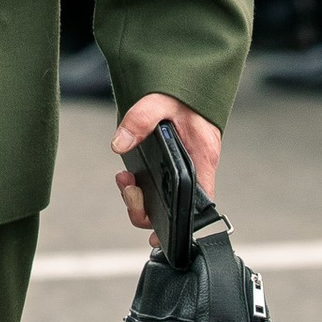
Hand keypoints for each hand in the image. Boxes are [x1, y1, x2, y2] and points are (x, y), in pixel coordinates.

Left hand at [111, 93, 221, 230]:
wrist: (186, 82)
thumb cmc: (182, 92)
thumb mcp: (161, 100)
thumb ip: (141, 119)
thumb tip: (119, 144)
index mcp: (203, 159)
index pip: (200, 205)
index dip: (181, 228)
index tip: (156, 238)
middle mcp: (195, 171)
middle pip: (173, 210)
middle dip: (143, 209)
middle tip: (128, 189)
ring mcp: (181, 171)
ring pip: (160, 202)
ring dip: (136, 198)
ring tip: (123, 179)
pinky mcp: (169, 168)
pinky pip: (155, 190)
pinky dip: (137, 189)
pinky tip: (126, 177)